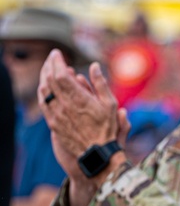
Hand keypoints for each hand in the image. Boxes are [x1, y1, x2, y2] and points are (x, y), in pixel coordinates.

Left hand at [38, 51, 121, 180]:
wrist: (97, 152)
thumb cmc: (107, 128)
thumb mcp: (110, 104)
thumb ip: (100, 83)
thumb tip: (94, 66)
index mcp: (79, 99)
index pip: (60, 74)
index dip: (56, 61)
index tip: (57, 53)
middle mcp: (65, 105)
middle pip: (49, 79)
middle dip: (49, 65)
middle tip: (52, 57)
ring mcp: (57, 114)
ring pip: (44, 90)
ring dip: (44, 76)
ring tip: (48, 69)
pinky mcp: (53, 122)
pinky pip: (43, 103)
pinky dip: (42, 91)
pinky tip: (45, 87)